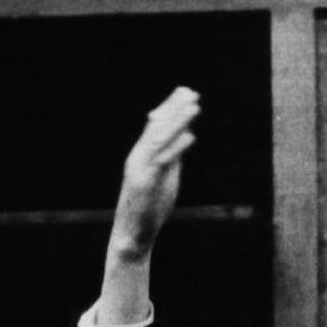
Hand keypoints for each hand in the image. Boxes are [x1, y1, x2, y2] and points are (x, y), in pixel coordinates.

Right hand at [108, 86, 199, 264]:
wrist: (132, 235)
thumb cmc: (149, 207)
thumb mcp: (163, 176)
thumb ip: (171, 155)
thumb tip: (184, 135)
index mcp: (141, 155)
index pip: (154, 125)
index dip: (169, 106)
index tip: (185, 91)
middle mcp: (138, 158)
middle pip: (156, 127)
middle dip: (174, 108)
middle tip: (191, 92)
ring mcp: (141, 170)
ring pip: (159, 140)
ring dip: (178, 122)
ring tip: (195, 108)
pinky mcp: (146, 184)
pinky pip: (162, 162)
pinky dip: (176, 148)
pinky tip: (190, 137)